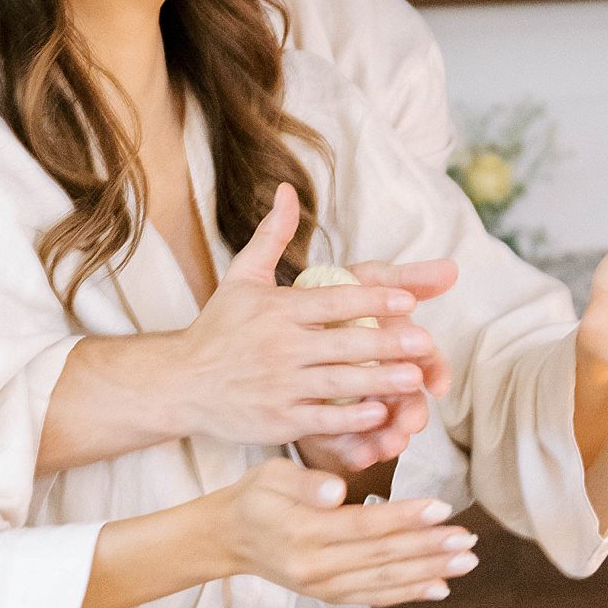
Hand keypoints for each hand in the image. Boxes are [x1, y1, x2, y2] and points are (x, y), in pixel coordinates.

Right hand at [180, 185, 453, 448]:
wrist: (181, 381)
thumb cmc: (219, 326)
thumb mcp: (243, 276)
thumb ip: (272, 235)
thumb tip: (287, 189)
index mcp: (277, 309)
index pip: (333, 300)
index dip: (372, 299)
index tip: (407, 299)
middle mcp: (280, 346)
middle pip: (344, 342)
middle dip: (388, 343)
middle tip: (426, 342)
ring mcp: (279, 385)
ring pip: (340, 383)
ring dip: (380, 381)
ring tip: (414, 379)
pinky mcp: (277, 419)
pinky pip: (322, 419)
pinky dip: (352, 418)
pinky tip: (380, 413)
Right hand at [220, 458, 477, 607]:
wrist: (227, 539)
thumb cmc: (252, 497)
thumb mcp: (270, 474)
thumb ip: (305, 482)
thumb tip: (337, 489)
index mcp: (302, 531)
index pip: (364, 525)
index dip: (406, 518)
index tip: (442, 508)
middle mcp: (315, 567)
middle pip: (382, 557)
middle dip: (430, 548)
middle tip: (467, 538)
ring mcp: (322, 587)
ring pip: (384, 580)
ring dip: (429, 571)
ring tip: (466, 561)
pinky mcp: (328, 596)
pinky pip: (374, 597)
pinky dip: (408, 594)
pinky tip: (439, 587)